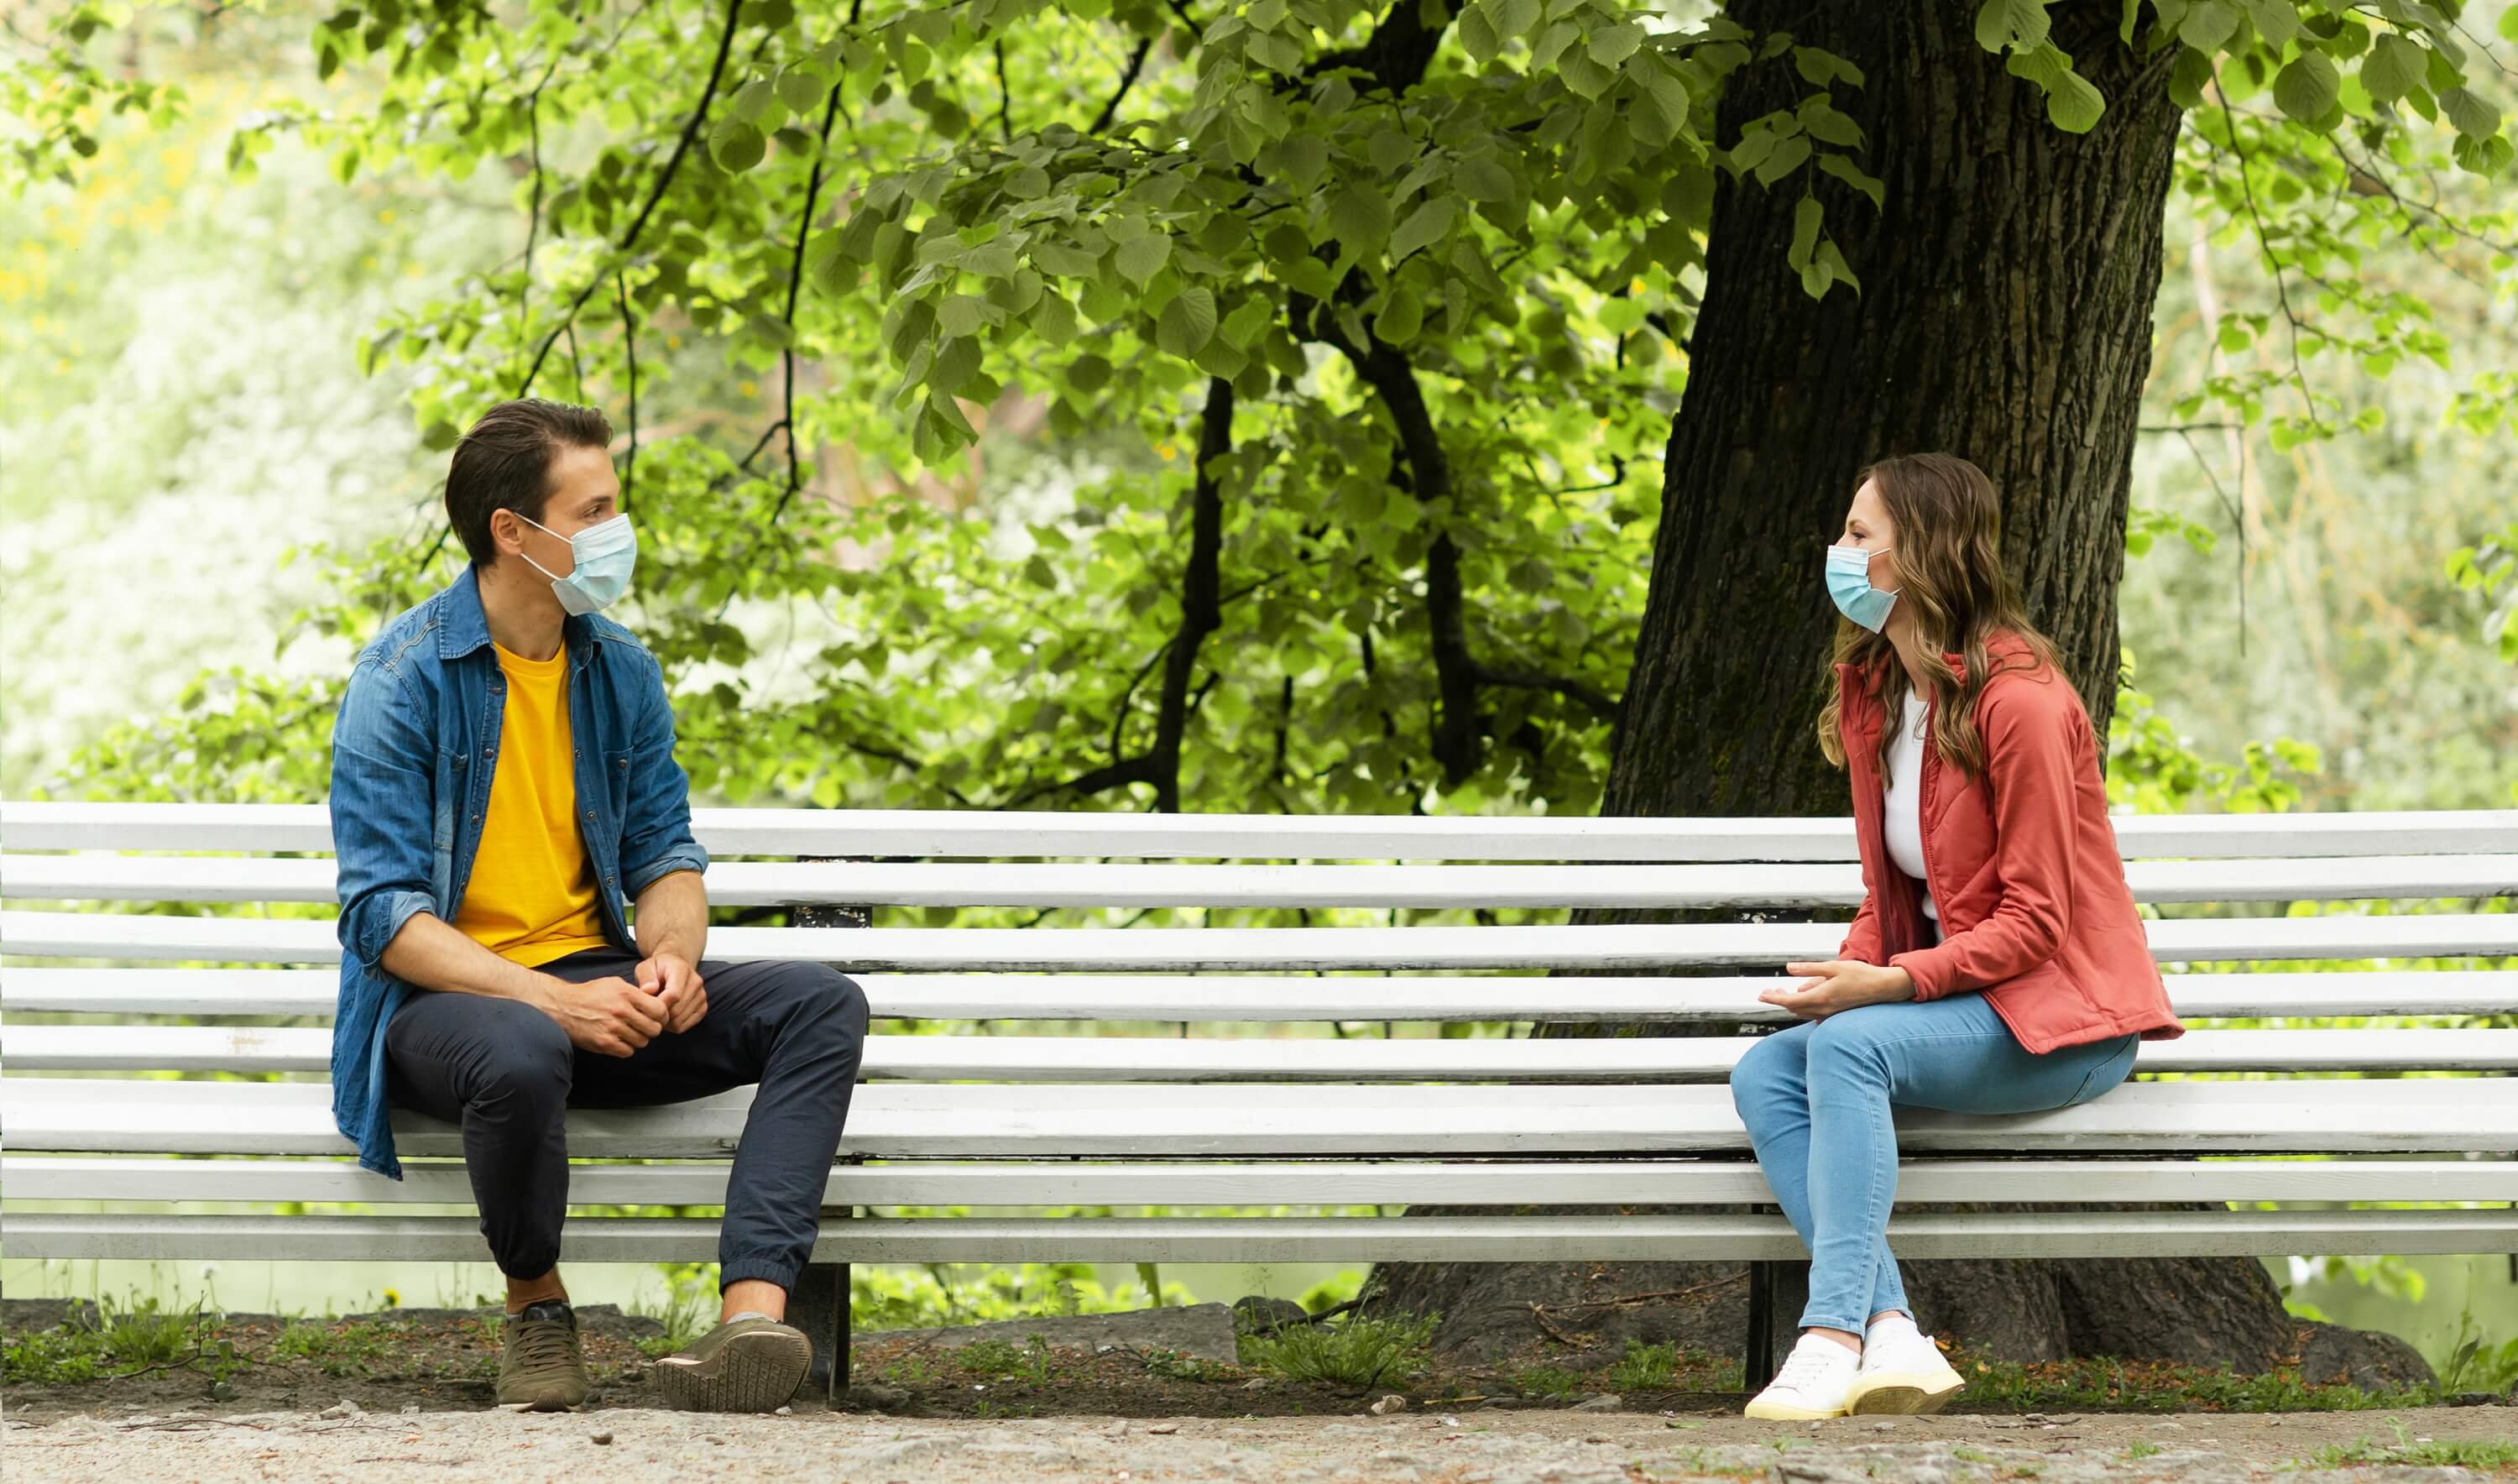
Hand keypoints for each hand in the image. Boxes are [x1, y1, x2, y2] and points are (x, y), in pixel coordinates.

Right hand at [542, 974, 668, 1055]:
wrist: (564, 1007)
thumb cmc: (591, 994)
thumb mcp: (615, 984)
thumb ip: (638, 992)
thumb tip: (659, 1000)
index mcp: (626, 993)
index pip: (660, 1010)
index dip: (662, 1015)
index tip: (657, 1017)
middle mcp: (621, 1011)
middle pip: (654, 1029)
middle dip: (652, 1028)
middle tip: (644, 1026)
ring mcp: (612, 1028)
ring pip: (642, 1041)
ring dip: (638, 1038)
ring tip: (629, 1031)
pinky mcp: (604, 1043)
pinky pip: (628, 1051)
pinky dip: (626, 1048)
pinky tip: (619, 1039)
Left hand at [636, 951, 707, 1033]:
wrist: (673, 968)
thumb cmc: (657, 969)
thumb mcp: (645, 967)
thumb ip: (646, 977)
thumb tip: (649, 990)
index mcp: (682, 969)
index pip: (674, 995)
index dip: (658, 1005)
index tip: (647, 1004)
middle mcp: (696, 982)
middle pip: (676, 1010)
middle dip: (659, 1014)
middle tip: (650, 1010)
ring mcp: (701, 996)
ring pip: (679, 1021)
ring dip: (665, 1021)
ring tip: (658, 1011)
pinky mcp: (703, 1008)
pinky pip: (684, 1026)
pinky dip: (672, 1025)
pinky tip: (667, 1015)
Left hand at [1761, 959, 1915, 1019]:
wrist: (1884, 989)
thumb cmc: (1860, 975)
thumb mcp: (1833, 967)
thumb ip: (1809, 969)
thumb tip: (1788, 968)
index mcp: (1821, 997)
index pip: (1789, 1001)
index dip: (1773, 998)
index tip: (1761, 995)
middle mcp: (1823, 1010)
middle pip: (1793, 1008)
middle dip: (1779, 999)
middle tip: (1769, 991)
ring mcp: (1830, 1015)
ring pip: (1803, 1012)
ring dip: (1791, 1003)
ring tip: (1782, 991)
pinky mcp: (1836, 1015)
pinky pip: (1814, 1014)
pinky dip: (1804, 1006)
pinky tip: (1805, 995)